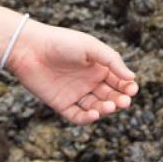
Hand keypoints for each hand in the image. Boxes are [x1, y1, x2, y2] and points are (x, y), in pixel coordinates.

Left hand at [6, 20, 138, 124]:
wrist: (30, 49)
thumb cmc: (63, 42)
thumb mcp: (92, 47)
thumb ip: (113, 62)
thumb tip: (132, 78)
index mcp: (99, 67)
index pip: (119, 81)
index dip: (128, 87)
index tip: (133, 90)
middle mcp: (89, 82)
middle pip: (110, 96)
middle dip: (119, 100)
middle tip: (124, 102)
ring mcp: (76, 94)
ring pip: (96, 106)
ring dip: (106, 109)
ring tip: (109, 107)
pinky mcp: (61, 104)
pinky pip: (77, 115)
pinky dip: (87, 118)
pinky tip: (95, 114)